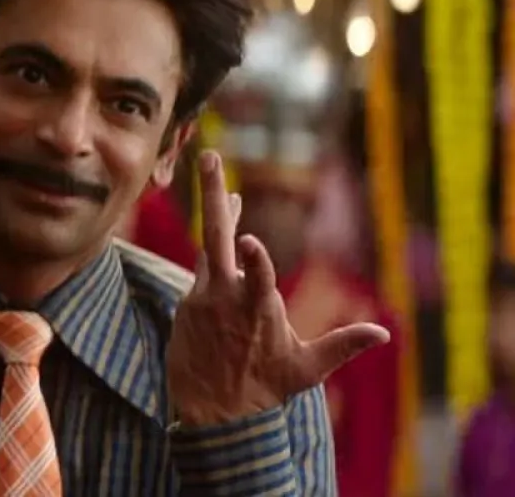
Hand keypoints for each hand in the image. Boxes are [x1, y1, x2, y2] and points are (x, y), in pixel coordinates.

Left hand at [164, 151, 390, 426]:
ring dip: (221, 210)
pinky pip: (204, 267)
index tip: (249, 241)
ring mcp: (203, 297)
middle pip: (217, 238)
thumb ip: (341, 346)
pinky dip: (218, 249)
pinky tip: (232, 230)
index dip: (255, 261)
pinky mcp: (188, 302)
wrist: (211, 414)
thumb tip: (384, 334)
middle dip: (217, 196)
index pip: (256, 280)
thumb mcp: (306, 371)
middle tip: (209, 157)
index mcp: (257, 311)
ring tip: (220, 173)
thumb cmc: (263, 390)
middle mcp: (225, 298)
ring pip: (210, 246)